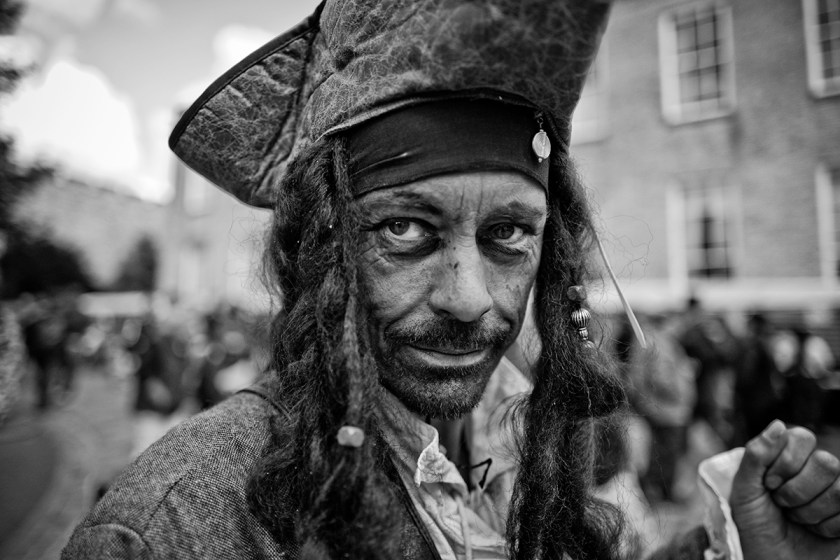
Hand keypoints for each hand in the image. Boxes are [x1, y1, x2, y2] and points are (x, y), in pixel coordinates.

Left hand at [730, 420, 839, 559]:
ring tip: (795, 517)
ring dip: (810, 511)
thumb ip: (757, 455)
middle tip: (781, 503)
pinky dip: (826, 527)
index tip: (768, 484)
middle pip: (827, 463)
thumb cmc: (751, 520)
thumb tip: (778, 424)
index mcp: (789, 454)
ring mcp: (834, 490)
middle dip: (796, 491)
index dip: (785, 464)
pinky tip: (814, 529)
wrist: (766, 555)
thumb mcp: (744, 487)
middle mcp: (815, 468)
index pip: (803, 438)